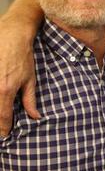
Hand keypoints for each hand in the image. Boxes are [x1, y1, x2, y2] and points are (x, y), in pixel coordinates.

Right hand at [0, 20, 39, 136]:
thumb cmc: (22, 57)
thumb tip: (35, 117)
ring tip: (1, 118)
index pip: (3, 118)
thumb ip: (30, 100)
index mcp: (5, 90)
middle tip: (2, 130)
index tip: (5, 135)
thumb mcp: (30, 79)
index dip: (4, 129)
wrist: (12, 35)